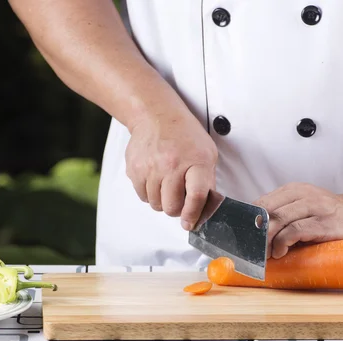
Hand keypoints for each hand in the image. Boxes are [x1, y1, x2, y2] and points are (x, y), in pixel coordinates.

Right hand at [125, 109, 217, 230]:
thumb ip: (207, 181)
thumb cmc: (185, 136)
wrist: (156, 116)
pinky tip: (156, 180)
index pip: (196, 197)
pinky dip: (150, 193)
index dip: (193, 215)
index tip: (191, 223)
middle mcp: (172, 165)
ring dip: (163, 201)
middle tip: (179, 200)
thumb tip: (206, 208)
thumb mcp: (207, 154)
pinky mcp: (135, 169)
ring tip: (168, 185)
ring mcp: (151, 167)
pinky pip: (142, 196)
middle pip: (171, 207)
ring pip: (155, 204)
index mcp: (196, 161)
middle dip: (177, 209)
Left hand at [254, 183, 342, 258]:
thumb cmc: (330, 218)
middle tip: (250, 250)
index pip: (261, 202)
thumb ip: (283, 215)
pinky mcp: (323, 223)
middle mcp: (302, 194)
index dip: (247, 221)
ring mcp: (314, 207)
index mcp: (293, 190)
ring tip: (265, 254)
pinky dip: (282, 243)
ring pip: (278, 219)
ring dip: (266, 240)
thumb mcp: (304, 209)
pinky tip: (280, 252)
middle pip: (266, 210)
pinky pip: (294, 230)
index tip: (241, 239)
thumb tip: (254, 235)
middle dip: (254, 233)